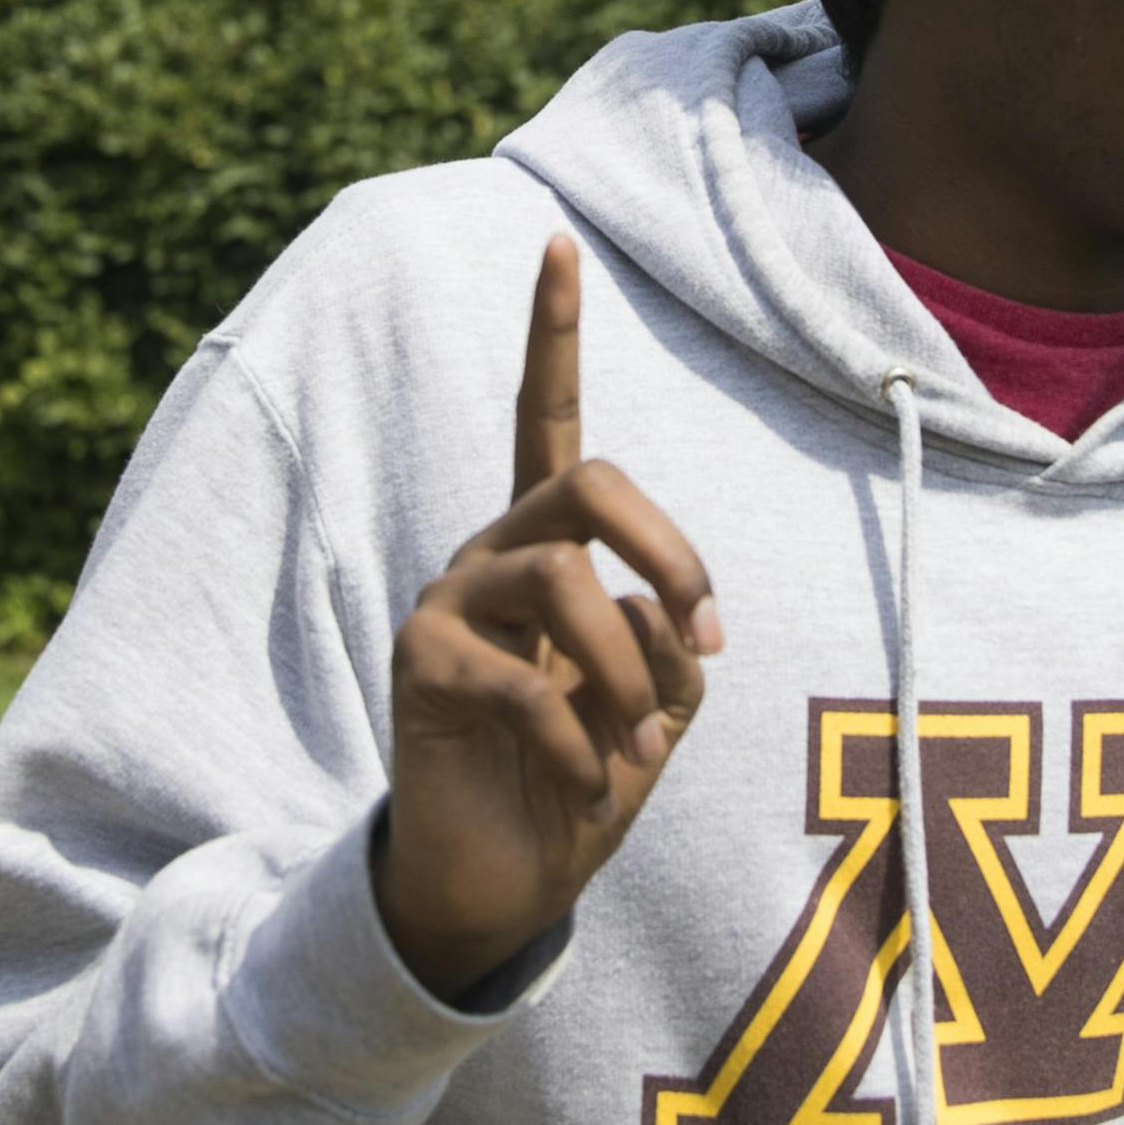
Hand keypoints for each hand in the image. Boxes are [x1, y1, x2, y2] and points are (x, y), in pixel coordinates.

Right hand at [371, 234, 721, 1001]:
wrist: (501, 882)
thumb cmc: (586, 777)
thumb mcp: (657, 704)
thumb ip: (668, 644)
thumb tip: (661, 630)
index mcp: (550, 546)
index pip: (549, 421)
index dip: (553, 334)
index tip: (557, 242)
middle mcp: (493, 552)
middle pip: (589, 478)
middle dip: (670, 551)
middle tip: (703, 638)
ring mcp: (448, 601)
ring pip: (566, 581)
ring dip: (628, 677)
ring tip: (636, 749)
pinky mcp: (419, 663)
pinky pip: (531, 683)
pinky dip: (585, 747)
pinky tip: (587, 789)